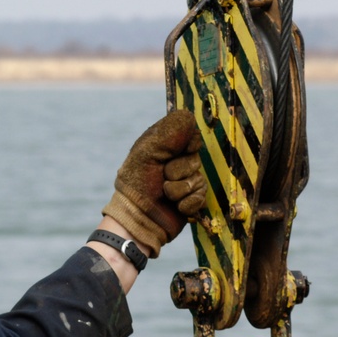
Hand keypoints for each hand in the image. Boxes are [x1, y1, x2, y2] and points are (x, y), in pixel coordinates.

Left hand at [102, 110, 206, 256]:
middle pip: (196, 158)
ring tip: (165, 195)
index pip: (192, 133)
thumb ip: (168, 132)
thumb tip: (189, 116)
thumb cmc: (136, 185)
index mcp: (164, 145)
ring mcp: (185, 180)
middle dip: (179, 170)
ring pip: (199, 179)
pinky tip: (174, 206)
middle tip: (162, 178)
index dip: (186, 144)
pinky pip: (201, 197)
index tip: (173, 152)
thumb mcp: (147, 152)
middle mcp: (176, 160)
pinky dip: (186, 203)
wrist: (137, 221)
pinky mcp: (192, 200)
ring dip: (179, 190)